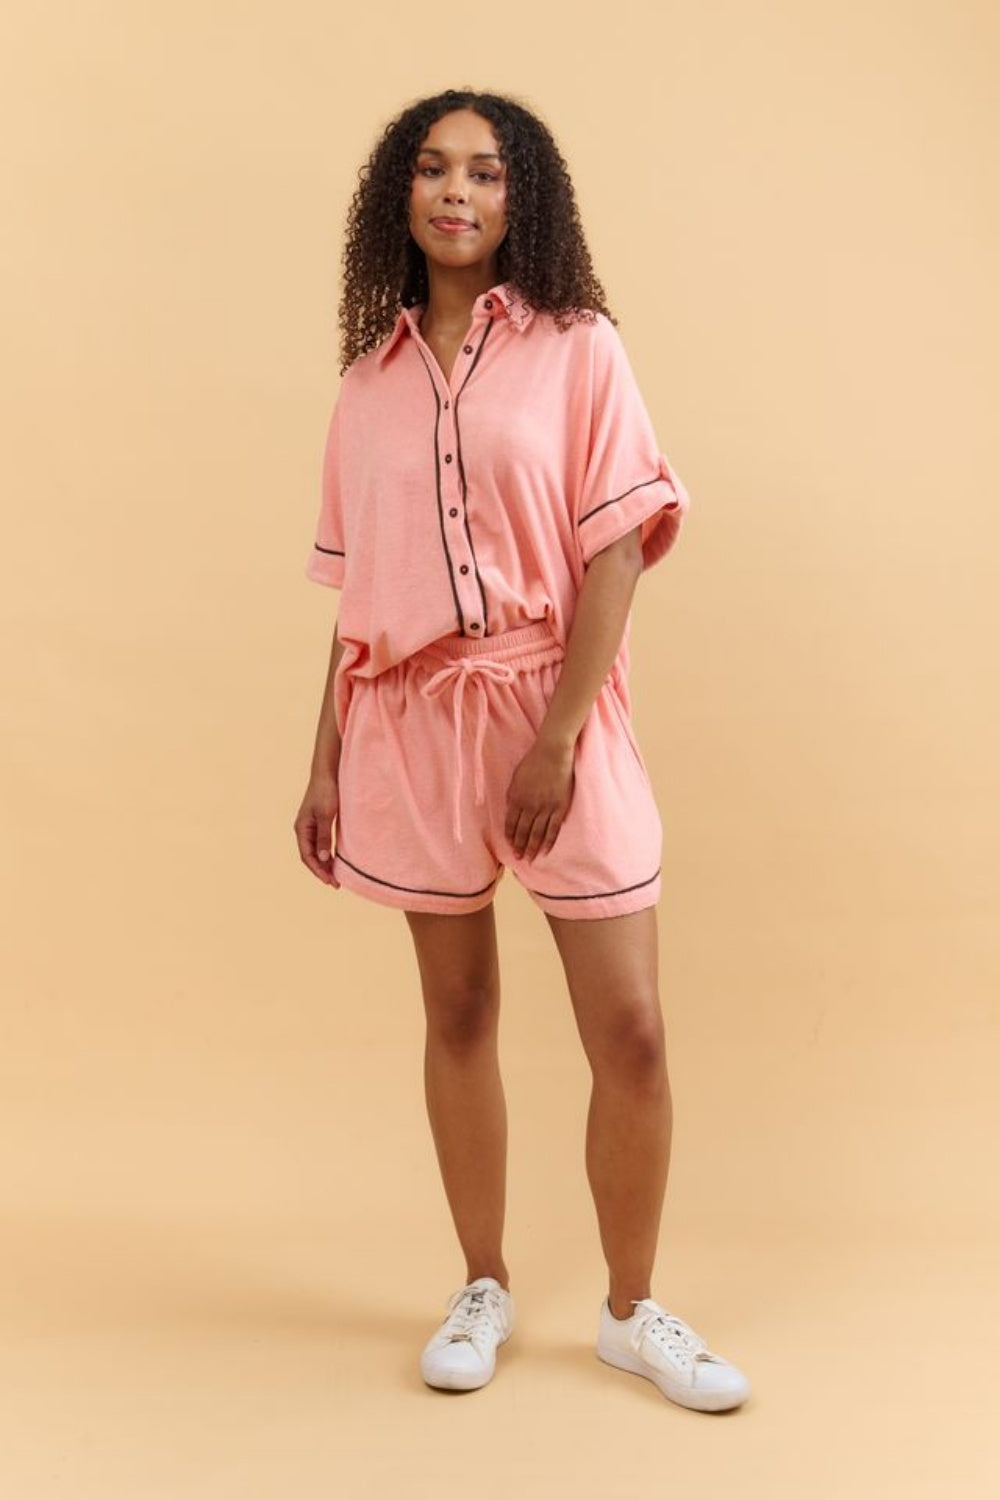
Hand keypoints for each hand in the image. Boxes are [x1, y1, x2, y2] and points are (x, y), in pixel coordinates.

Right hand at [293, 769, 340, 886]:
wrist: (327, 773)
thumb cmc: (326, 792)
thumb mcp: (326, 815)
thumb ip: (324, 837)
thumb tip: (324, 858)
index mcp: (301, 828)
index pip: (307, 856)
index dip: (318, 870)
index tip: (330, 881)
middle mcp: (303, 829)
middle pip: (310, 856)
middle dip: (321, 871)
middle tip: (335, 884)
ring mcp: (311, 826)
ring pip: (316, 851)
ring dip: (324, 864)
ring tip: (335, 877)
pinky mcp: (319, 823)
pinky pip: (321, 843)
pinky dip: (327, 854)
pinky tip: (335, 860)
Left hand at [504, 736, 574, 860]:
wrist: (552, 753)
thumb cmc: (533, 762)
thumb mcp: (516, 777)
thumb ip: (512, 795)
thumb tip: (511, 809)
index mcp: (516, 798)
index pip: (510, 823)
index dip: (510, 836)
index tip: (509, 845)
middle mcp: (529, 806)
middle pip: (523, 831)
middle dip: (519, 846)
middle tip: (518, 858)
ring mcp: (545, 808)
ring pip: (537, 834)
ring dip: (532, 848)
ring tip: (529, 859)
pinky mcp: (559, 808)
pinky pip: (553, 830)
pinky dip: (548, 842)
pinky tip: (544, 851)